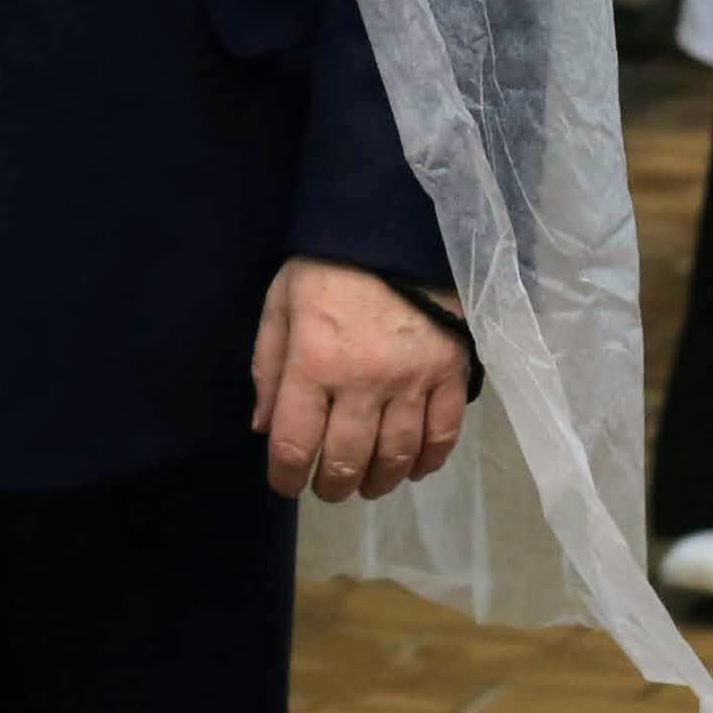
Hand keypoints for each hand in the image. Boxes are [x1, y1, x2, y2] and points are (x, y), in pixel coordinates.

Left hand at [250, 260, 468, 502]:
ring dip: (377, 482)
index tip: (285, 484)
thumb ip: (268, 366)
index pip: (294, 443)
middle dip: (331, 486)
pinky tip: (413, 467)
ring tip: (367, 483)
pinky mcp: (450, 373)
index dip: (285, 476)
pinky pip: (443, 434)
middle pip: (346, 461)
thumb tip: (263, 427)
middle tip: (328, 487)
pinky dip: (428, 461)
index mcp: (313, 362)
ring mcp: (411, 380)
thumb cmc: (329, 265)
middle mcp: (362, 381)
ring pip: (394, 456)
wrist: (398, 226)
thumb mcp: (281, 302)